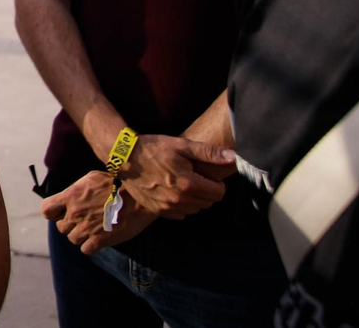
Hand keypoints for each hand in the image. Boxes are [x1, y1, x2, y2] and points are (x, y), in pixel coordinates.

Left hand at [41, 171, 156, 253]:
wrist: (137, 197)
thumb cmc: (115, 184)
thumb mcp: (90, 178)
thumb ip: (76, 189)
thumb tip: (69, 196)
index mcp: (70, 196)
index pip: (47, 209)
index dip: (53, 212)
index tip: (61, 212)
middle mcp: (75, 213)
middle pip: (61, 227)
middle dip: (70, 225)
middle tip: (84, 220)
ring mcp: (86, 228)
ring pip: (73, 239)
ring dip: (81, 236)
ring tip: (94, 228)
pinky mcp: (99, 240)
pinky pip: (86, 250)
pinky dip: (91, 246)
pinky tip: (99, 238)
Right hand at [114, 133, 232, 217]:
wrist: (124, 157)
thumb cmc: (153, 148)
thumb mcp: (182, 145)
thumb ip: (209, 153)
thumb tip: (234, 157)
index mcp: (189, 184)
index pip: (219, 193)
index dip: (216, 182)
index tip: (205, 173)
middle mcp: (180, 199)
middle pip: (208, 202)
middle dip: (206, 190)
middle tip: (193, 176)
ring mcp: (168, 207)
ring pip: (195, 209)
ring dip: (194, 199)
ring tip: (182, 182)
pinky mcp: (158, 210)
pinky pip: (180, 214)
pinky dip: (181, 205)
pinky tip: (172, 190)